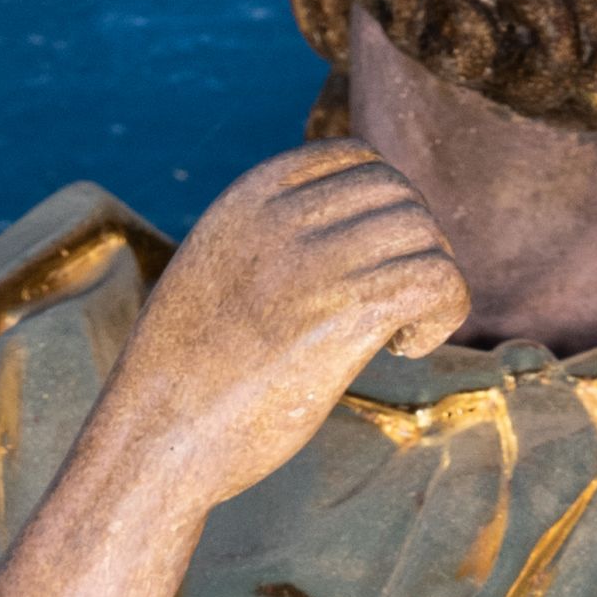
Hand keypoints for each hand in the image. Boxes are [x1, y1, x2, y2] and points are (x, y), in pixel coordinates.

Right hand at [96, 143, 469, 515]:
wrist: (154, 438)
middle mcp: (283, 216)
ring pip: (425, 236)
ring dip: (427, 285)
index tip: (366, 265)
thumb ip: (269, 237)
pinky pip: (439, 280)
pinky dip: (442, 314)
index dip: (382, 210)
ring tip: (394, 335)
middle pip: (398, 194)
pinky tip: (403, 349)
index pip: (355, 158)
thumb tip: (342, 233)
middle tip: (388, 310)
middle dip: (410, 247)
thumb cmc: (186, 373)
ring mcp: (314, 262)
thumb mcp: (215, 271)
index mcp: (249, 195)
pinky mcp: (345, 314)